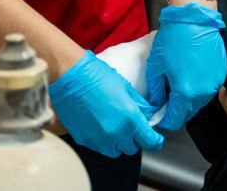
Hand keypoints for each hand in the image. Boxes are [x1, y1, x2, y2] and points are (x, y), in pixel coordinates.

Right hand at [47, 51, 163, 156]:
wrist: (70, 77)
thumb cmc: (97, 76)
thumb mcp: (125, 88)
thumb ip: (139, 105)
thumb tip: (147, 114)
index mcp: (129, 119)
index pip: (148, 140)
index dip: (154, 141)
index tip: (156, 141)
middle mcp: (115, 134)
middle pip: (131, 148)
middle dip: (134, 140)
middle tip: (132, 128)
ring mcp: (98, 139)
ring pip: (114, 151)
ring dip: (118, 143)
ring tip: (115, 128)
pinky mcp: (83, 140)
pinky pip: (98, 147)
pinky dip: (102, 141)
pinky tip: (100, 126)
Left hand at [146, 2, 226, 130]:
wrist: (195, 19)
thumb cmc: (173, 40)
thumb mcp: (156, 67)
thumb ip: (156, 91)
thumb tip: (157, 104)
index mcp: (185, 92)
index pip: (175, 120)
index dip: (165, 120)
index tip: (160, 115)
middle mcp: (203, 92)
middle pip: (189, 113)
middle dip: (178, 111)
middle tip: (168, 100)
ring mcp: (215, 83)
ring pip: (200, 102)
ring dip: (190, 100)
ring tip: (180, 86)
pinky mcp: (222, 73)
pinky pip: (209, 89)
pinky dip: (200, 88)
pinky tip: (192, 76)